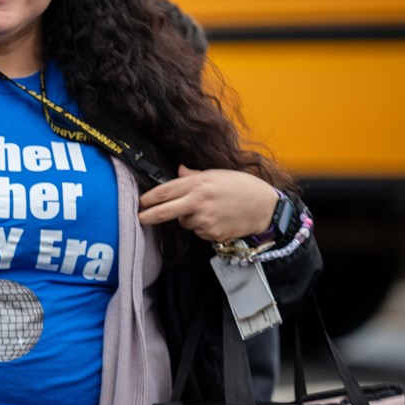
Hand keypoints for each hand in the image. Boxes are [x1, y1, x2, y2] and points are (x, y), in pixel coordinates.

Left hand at [138, 165, 277, 242]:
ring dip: (189, 219)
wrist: (266, 207)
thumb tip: (179, 171)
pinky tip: (217, 219)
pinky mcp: (212, 234)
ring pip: (184, 222)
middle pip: (164, 212)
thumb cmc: (242, 187)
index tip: (140, 202)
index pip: (165, 191)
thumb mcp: (217, 174)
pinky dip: (203, 228)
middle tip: (139, 218)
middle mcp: (199, 202)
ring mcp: (205, 219)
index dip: (149, 198)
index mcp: (199, 184)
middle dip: (148, 216)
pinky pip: (198, 232)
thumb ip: (194, 176)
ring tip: (209, 210)